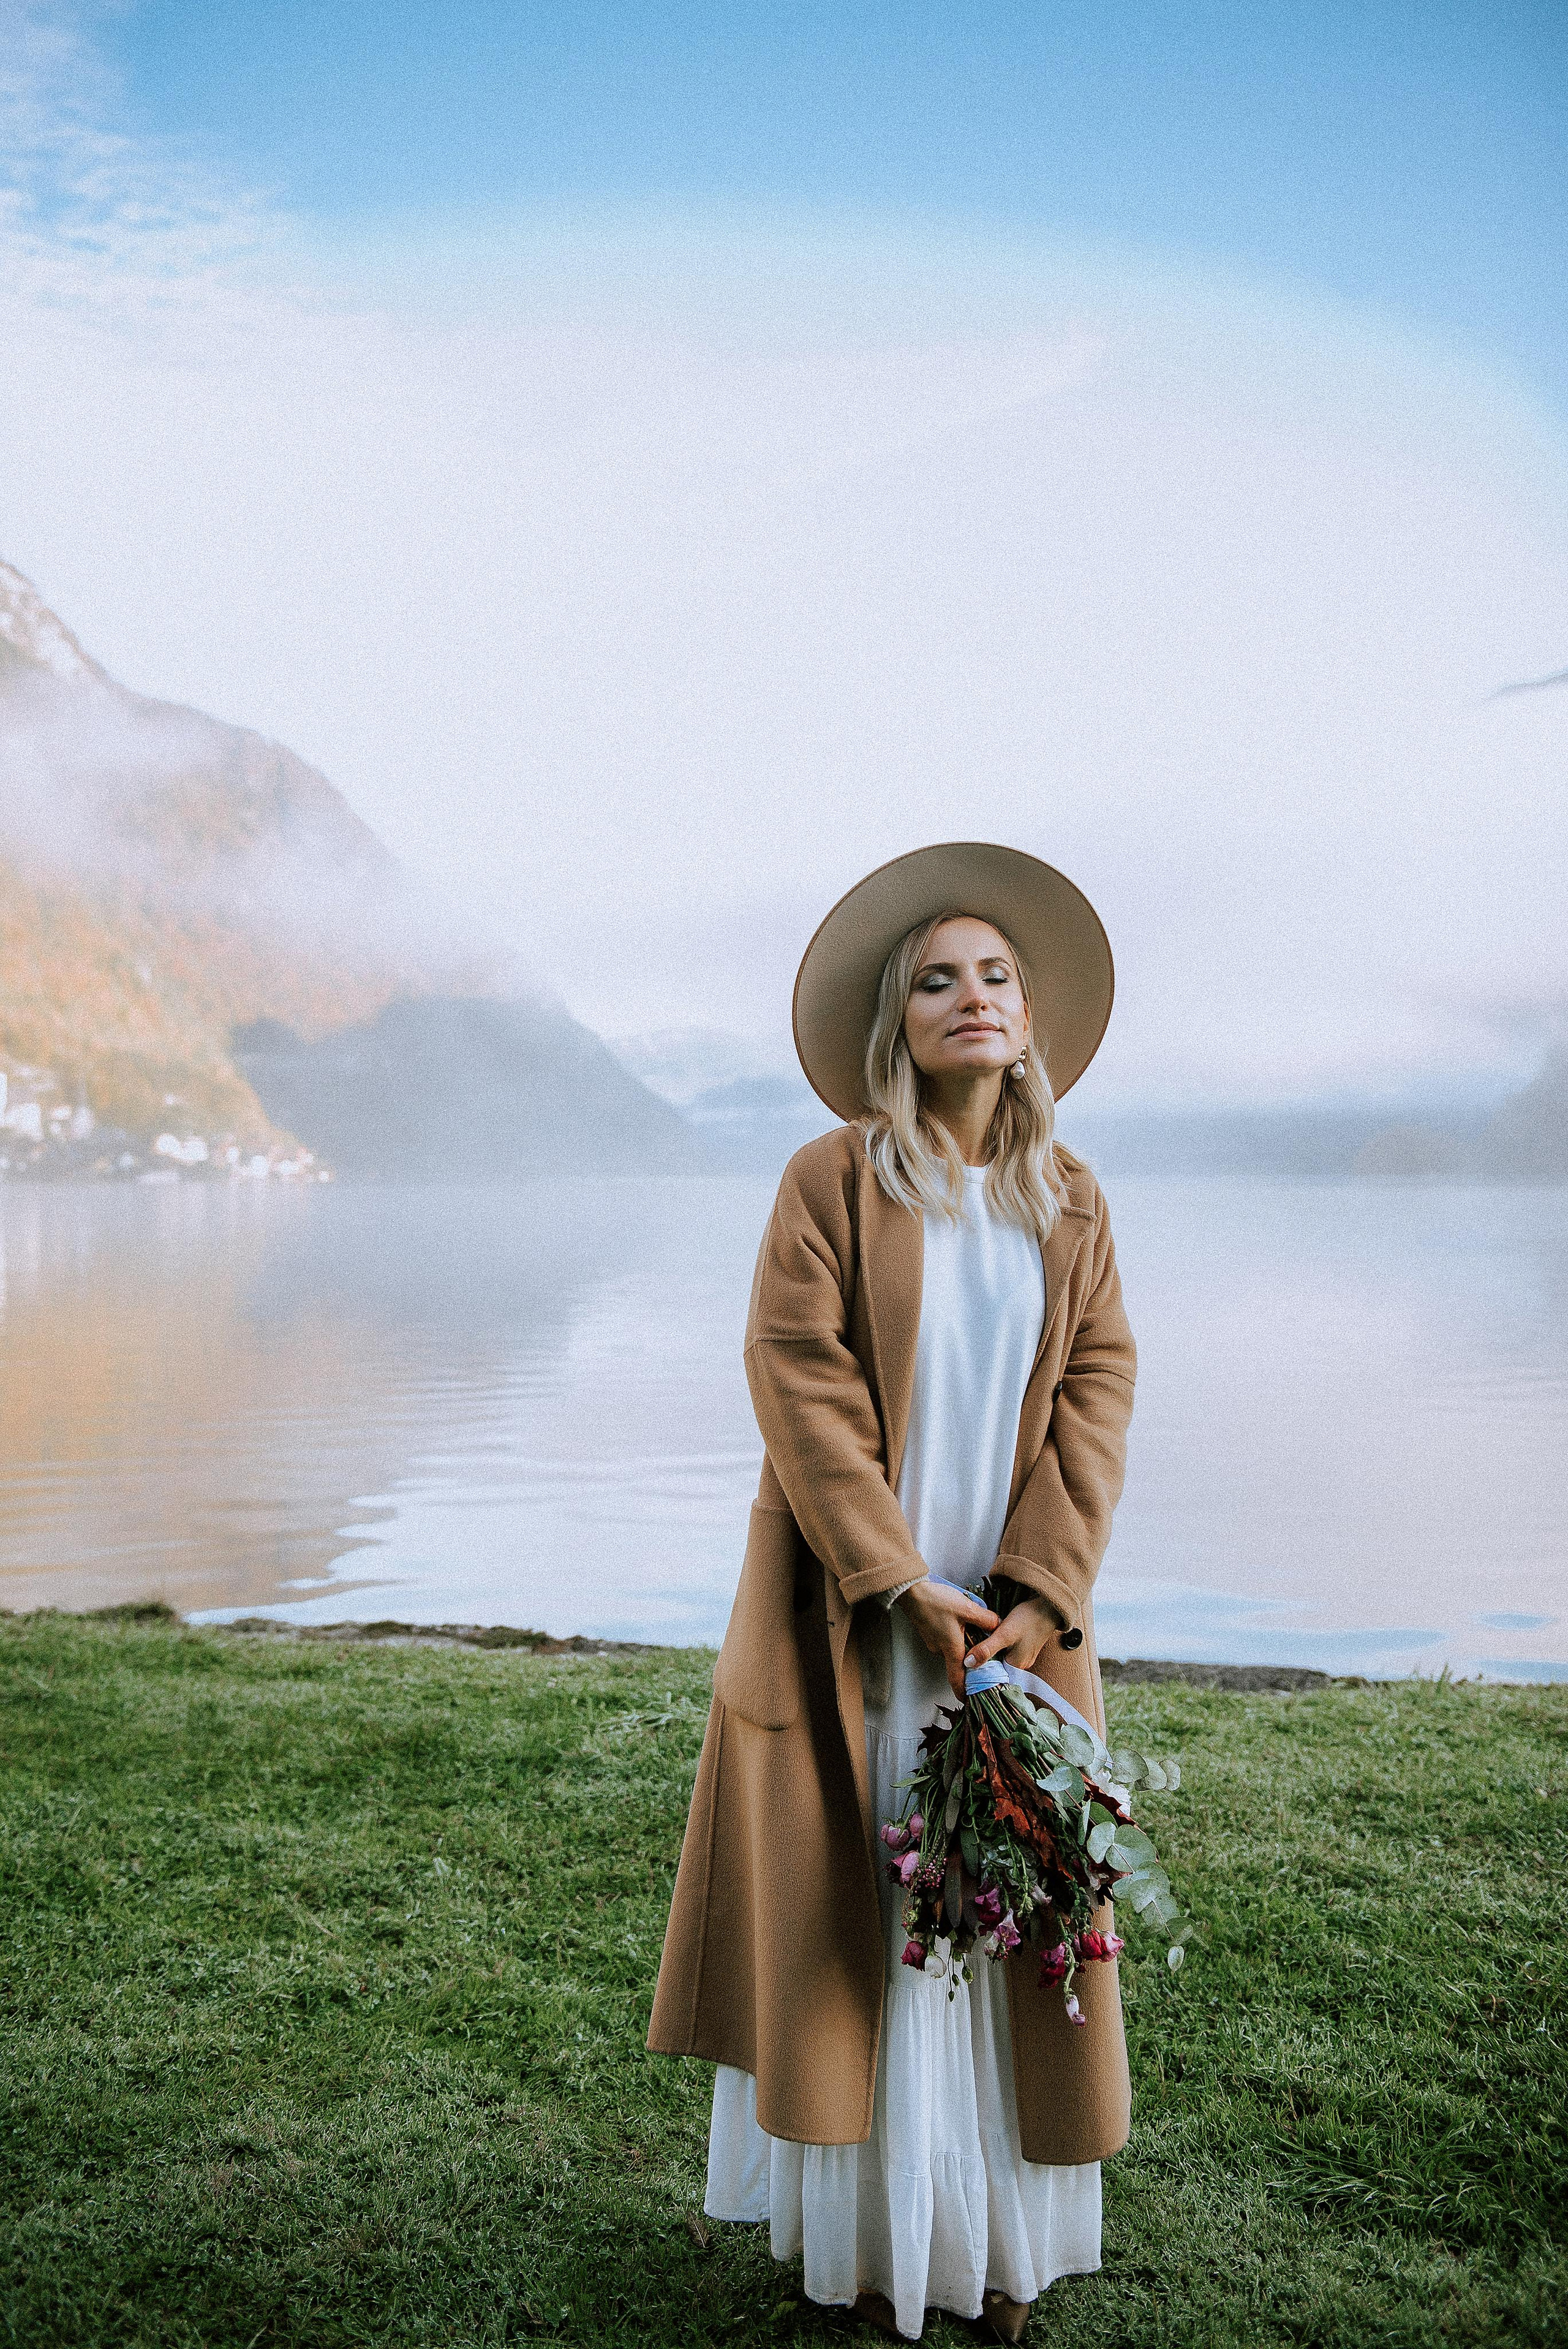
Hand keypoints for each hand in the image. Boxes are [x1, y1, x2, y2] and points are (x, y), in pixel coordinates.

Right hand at [896, 1581, 998, 1699]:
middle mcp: (940, 1649)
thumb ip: (986, 1619)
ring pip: (952, 1648)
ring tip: (972, 1628)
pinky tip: (959, 1620)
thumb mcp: (967, 1608)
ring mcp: (933, 1642)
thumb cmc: (937, 1601)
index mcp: (951, 1648)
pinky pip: (946, 1640)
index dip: (963, 1691)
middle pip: (958, 1661)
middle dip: (970, 1658)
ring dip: (963, 1643)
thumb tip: (999, 1626)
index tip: (968, 1700)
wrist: (911, 1591)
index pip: (957, 1678)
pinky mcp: (930, 1633)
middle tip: (983, 1650)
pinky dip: (955, 1636)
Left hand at [961, 1593, 1058, 1679]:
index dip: (979, 1669)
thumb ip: (987, 1649)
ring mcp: (1023, 1654)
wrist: (1048, 1604)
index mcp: (1016, 1666)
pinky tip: (992, 1635)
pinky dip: (998, 1644)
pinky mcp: (1024, 1644)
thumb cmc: (1029, 1618)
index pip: (993, 1675)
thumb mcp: (1004, 1634)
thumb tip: (968, 1664)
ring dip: (990, 1650)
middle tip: (969, 1649)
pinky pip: (1007, 1649)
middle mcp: (1021, 1663)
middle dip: (983, 1658)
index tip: (966, 1663)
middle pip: (996, 1666)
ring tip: (978, 1641)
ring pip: (1001, 1656)